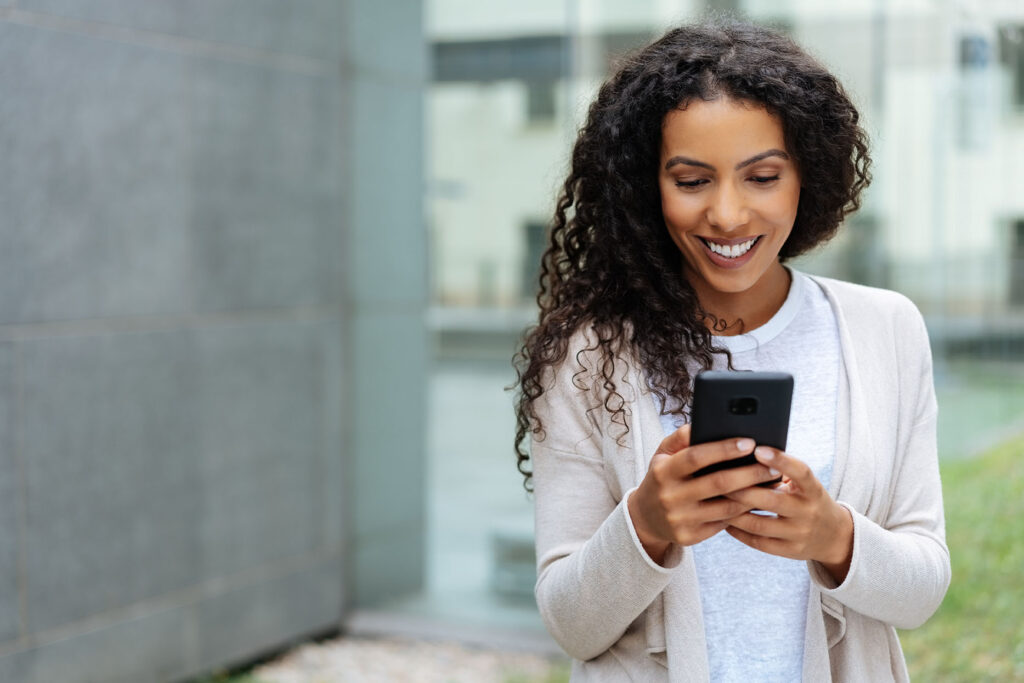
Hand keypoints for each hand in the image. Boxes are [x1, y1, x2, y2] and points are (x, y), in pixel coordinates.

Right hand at [627, 425, 780, 564]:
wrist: (645, 518)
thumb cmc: (662, 478)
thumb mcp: (663, 454)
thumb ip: (681, 437)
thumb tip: (703, 424)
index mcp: (663, 471)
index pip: (696, 457)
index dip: (724, 449)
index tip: (749, 442)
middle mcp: (670, 496)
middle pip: (718, 483)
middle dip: (750, 473)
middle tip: (774, 466)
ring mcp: (680, 519)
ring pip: (727, 507)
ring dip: (753, 495)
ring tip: (771, 483)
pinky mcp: (690, 537)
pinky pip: (723, 523)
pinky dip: (742, 512)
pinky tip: (757, 501)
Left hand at [724, 446, 853, 581]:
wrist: (833, 536)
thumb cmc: (807, 499)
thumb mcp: (805, 485)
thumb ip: (783, 471)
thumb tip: (747, 453)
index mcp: (813, 490)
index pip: (801, 472)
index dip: (780, 460)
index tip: (758, 449)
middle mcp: (808, 512)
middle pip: (771, 500)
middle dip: (742, 490)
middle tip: (717, 478)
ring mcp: (799, 534)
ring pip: (759, 524)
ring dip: (733, 513)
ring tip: (715, 501)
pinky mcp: (790, 551)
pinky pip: (758, 542)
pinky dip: (738, 531)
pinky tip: (723, 521)